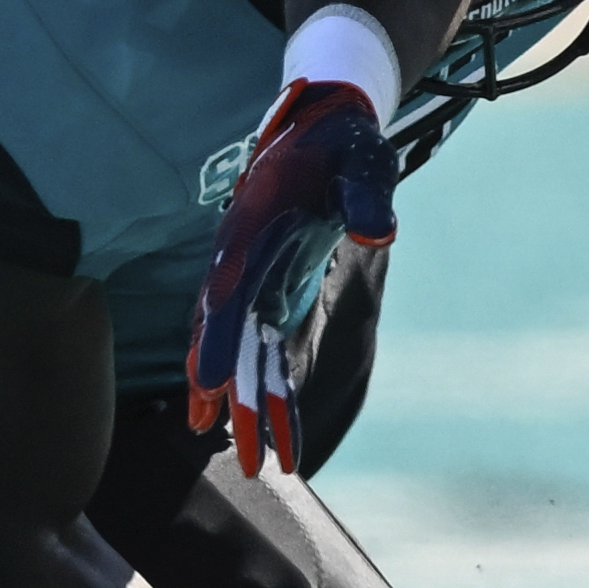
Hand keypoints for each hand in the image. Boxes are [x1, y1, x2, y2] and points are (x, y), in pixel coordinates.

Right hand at [186, 79, 399, 476]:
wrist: (324, 128)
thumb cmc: (344, 144)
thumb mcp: (364, 161)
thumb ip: (367, 195)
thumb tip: (380, 231)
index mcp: (253, 226)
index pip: (227, 290)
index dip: (215, 339)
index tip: (208, 384)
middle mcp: (239, 258)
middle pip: (227, 337)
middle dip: (233, 397)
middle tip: (245, 457)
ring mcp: (249, 277)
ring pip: (238, 349)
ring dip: (242, 403)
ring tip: (251, 460)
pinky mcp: (266, 288)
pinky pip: (257, 343)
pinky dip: (255, 381)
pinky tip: (252, 422)